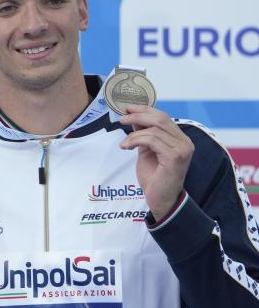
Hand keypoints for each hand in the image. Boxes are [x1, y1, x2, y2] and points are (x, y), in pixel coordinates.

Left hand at [118, 105, 193, 220]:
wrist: (161, 199)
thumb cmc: (154, 177)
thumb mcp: (146, 151)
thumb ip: (143, 135)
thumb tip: (133, 118)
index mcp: (180, 139)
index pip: (163, 117)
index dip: (145, 109)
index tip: (128, 108)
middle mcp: (185, 142)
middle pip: (161, 118)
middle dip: (138, 115)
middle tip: (121, 119)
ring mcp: (182, 149)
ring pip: (155, 129)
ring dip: (134, 133)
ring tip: (123, 144)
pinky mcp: (175, 157)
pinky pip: (152, 140)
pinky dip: (135, 140)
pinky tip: (126, 147)